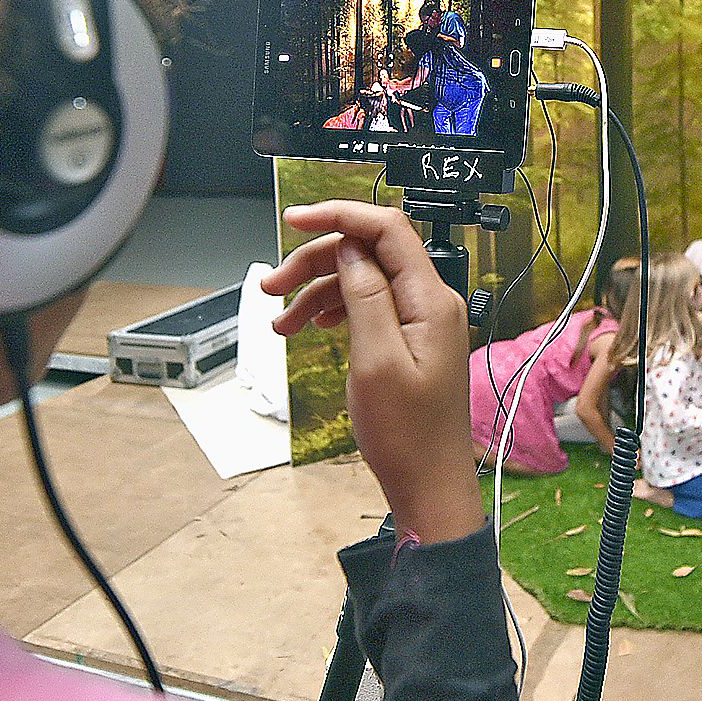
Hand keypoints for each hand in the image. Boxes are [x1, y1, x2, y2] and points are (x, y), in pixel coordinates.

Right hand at [264, 201, 484, 544]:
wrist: (428, 485)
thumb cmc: (407, 437)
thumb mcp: (375, 361)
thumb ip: (364, 296)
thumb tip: (350, 249)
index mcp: (430, 300)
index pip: (386, 229)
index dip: (338, 215)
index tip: (293, 219)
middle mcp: (431, 303)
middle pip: (368, 253)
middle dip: (316, 260)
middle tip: (271, 286)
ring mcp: (422, 322)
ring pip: (362, 280)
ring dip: (317, 290)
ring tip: (280, 319)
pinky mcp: (410, 341)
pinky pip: (367, 307)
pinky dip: (333, 310)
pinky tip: (308, 326)